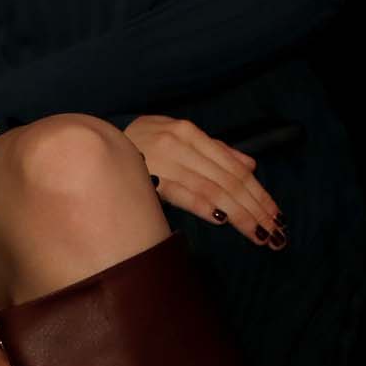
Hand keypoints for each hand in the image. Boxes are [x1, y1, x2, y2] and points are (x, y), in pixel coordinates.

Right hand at [126, 115, 283, 245]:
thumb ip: (214, 151)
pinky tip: (223, 218)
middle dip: (255, 207)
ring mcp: (164, 159)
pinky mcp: (147, 176)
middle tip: (274, 232)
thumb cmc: (138, 145)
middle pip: (228, 179)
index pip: (234, 166)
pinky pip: (182, 192)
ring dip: (239, 213)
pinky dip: (205, 205)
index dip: (258, 191)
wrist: (90, 143)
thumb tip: (250, 164)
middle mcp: (180, 142)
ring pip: (213, 188)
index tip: (275, 214)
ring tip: (257, 232)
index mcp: (190, 132)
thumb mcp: (177, 138)